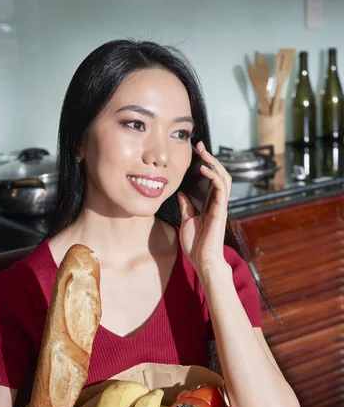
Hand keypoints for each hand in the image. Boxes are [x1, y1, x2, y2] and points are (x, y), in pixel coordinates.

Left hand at [178, 141, 231, 276]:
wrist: (202, 260)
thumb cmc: (195, 244)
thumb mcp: (186, 220)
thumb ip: (186, 206)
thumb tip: (181, 192)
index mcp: (209, 204)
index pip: (210, 179)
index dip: (205, 164)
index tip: (195, 152)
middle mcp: (217, 202)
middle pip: (219, 174)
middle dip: (210, 158)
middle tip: (200, 146)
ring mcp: (220, 205)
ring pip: (224, 178)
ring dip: (214, 163)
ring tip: (204, 153)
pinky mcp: (221, 210)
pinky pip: (221, 188)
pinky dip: (215, 177)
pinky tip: (206, 170)